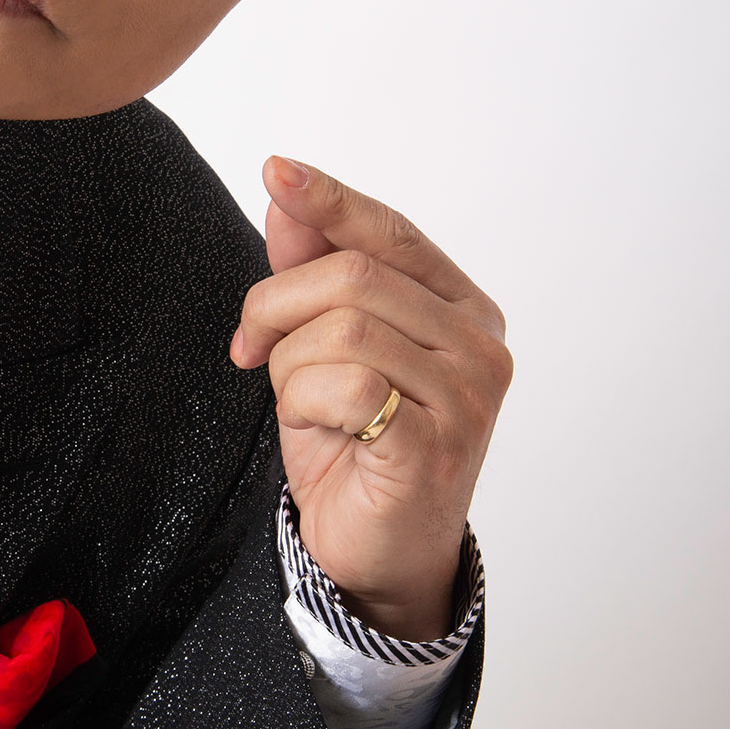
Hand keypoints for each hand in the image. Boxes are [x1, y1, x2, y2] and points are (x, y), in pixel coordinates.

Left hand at [230, 159, 511, 640]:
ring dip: (290, 367)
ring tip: (298, 404)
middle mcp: (479, 345)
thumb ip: (311, 273)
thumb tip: (287, 193)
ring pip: (343, 330)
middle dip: (277, 307)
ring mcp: (467, 396)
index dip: (331, 200)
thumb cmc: (353, 450)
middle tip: (249, 350)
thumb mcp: (320, 350)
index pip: (392, 234)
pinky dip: (305, 404)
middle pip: (353, 276)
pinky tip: (318, 432)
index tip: (276, 170)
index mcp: (462, 310)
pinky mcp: (437, 444)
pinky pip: (347, 387)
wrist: (375, 558)